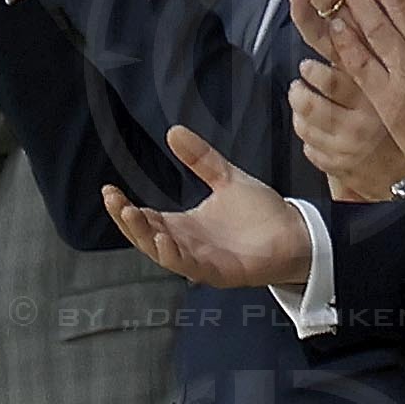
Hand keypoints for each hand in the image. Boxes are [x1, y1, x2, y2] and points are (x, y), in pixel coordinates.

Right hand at [103, 124, 311, 291]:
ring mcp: (200, 260)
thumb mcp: (227, 179)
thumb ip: (201, 159)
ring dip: (144, 235)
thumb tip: (174, 131)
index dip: (123, 206)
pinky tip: (162, 240)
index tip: (108, 189)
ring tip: (131, 215)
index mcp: (183, 225)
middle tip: (114, 201)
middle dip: (127, 220)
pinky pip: (190, 266)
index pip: (144, 217)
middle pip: (145, 235)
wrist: (296, 233)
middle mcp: (186, 244)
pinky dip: (174, 255)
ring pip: (161, 252)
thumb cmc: (261, 213)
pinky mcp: (218, 273)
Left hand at [290, 59, 404, 203]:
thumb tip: (348, 43)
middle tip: (299, 85)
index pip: (330, 82)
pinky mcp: (337, 168)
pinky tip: (320, 132)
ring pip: (304, 127)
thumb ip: (370, 69)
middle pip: (308, 105)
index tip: (308, 66)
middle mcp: (356, 127)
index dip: (312, 71)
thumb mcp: (395, 93)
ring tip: (305, 106)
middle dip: (298, 92)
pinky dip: (311, 139)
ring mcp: (344, 150)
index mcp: (372, 103)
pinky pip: (310, 150)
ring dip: (300, 114)